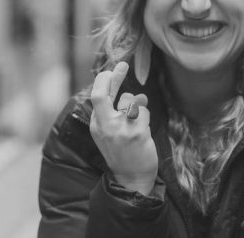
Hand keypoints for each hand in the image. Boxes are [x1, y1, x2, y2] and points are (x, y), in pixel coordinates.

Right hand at [90, 61, 157, 194]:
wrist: (131, 177)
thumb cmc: (123, 152)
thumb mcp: (111, 131)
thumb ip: (116, 111)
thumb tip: (130, 91)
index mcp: (96, 124)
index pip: (96, 96)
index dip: (105, 80)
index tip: (113, 69)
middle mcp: (104, 125)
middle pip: (101, 94)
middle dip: (113, 77)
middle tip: (122, 65)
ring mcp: (120, 129)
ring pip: (132, 101)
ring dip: (139, 107)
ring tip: (138, 123)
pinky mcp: (136, 133)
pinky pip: (145, 112)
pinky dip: (147, 118)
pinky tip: (143, 131)